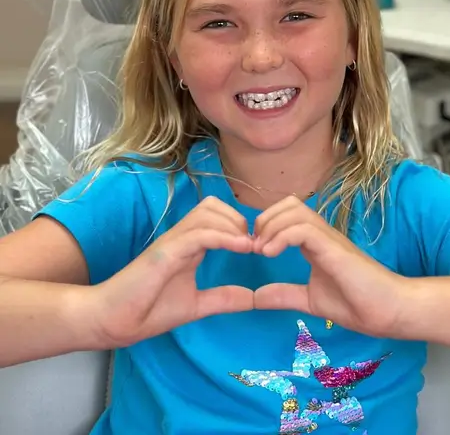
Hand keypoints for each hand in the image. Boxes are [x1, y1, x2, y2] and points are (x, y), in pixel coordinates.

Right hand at [91, 196, 254, 347]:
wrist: (111, 322)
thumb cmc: (147, 311)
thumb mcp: (195, 305)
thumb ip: (223, 299)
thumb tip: (253, 299)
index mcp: (188, 245)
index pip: (216, 216)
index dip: (239, 225)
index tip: (258, 247)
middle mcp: (180, 237)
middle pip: (213, 206)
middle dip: (238, 220)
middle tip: (255, 245)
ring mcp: (172, 242)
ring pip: (208, 214)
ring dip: (233, 226)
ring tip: (250, 246)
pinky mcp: (165, 252)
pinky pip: (199, 234)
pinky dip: (223, 237)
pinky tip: (242, 248)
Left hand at [251, 196, 406, 337]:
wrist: (388, 312)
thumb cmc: (357, 304)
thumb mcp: (310, 300)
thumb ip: (284, 295)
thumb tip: (256, 296)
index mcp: (315, 243)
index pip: (287, 214)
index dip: (265, 225)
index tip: (254, 251)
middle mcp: (321, 234)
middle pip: (289, 204)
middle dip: (264, 219)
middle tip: (254, 247)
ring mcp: (329, 238)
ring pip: (294, 210)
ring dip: (271, 226)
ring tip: (263, 251)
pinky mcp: (334, 248)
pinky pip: (303, 228)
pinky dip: (281, 236)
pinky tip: (271, 254)